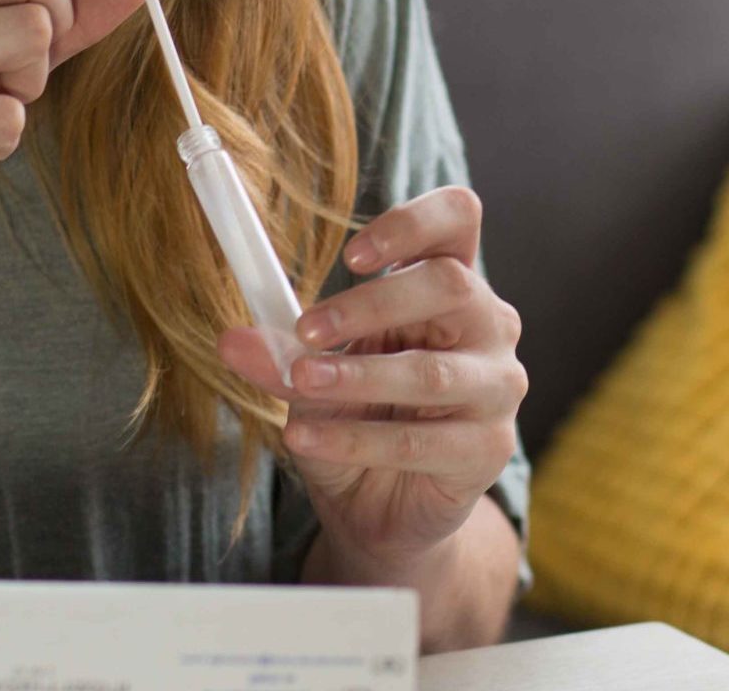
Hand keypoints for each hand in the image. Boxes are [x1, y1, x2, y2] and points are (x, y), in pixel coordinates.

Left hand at [217, 186, 528, 569]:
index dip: (412, 222)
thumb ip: (281, 353)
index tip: (351, 254)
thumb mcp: (312, 375)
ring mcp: (496, 387)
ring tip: (299, 381)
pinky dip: (353, 438)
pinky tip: (305, 438)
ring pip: (431, 372)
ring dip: (356, 376)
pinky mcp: (488, 449)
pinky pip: (418, 442)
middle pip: (450, 285)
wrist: (380, 509)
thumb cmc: (358, 417)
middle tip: (306, 331)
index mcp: (450, 283)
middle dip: (371, 304)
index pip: (458, 219)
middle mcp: (488, 325)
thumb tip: (232, 341)